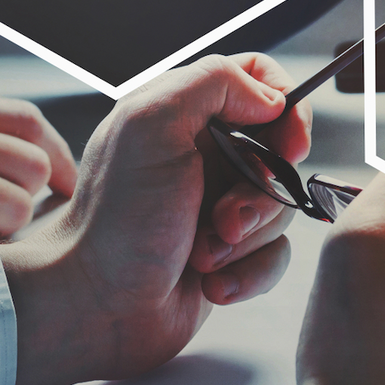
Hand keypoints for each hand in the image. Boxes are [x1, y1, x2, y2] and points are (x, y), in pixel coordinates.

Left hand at [0, 54, 309, 384]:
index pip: (258, 78)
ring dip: (247, 238)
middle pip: (280, 151)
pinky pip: (275, 255)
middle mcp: (204, 155)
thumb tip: (271, 97)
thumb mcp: (152, 125)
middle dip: (262, 191)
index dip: (286, 107)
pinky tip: (211, 283)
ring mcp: (218, 204)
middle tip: (224, 216)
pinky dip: (248, 273)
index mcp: (184, 113)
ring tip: (203, 255)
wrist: (95, 307)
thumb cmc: (115, 220)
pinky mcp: (229, 253)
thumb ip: (214, 82)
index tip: (288, 146)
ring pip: (280, 207)